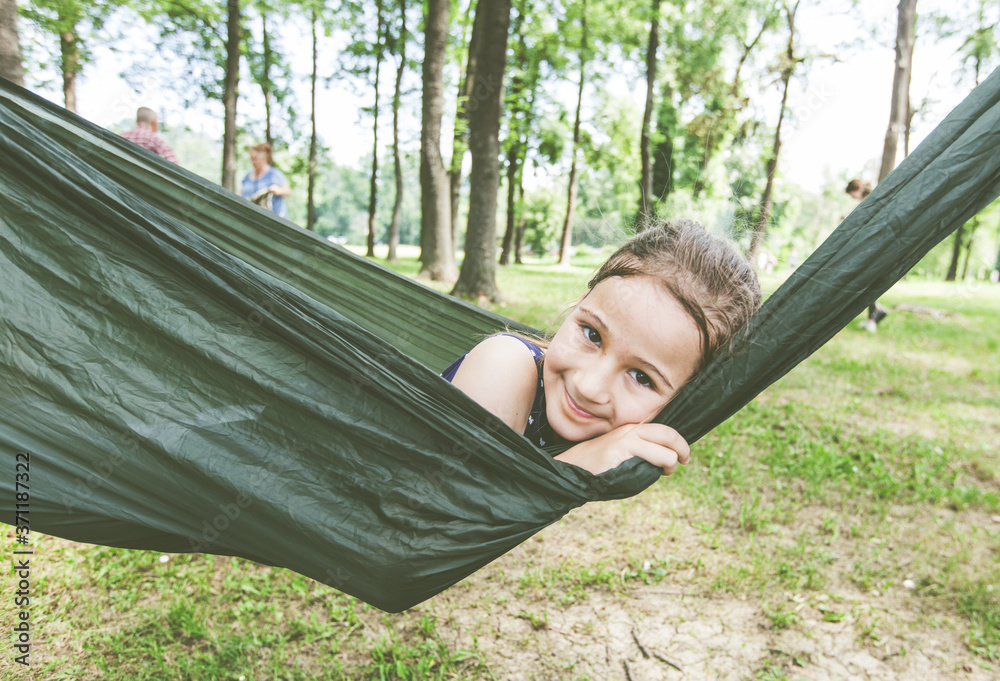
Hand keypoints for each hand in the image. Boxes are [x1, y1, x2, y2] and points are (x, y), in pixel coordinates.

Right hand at [554, 423, 689, 475]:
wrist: (573, 467)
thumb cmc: (598, 466)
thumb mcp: (621, 452)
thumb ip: (639, 450)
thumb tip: (664, 460)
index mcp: (632, 428)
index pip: (663, 430)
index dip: (678, 442)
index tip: (682, 455)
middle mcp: (632, 429)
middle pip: (670, 434)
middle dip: (683, 449)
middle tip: (685, 460)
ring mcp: (629, 438)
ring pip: (668, 448)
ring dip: (672, 463)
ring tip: (665, 471)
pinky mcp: (625, 449)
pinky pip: (658, 457)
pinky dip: (662, 467)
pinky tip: (654, 473)